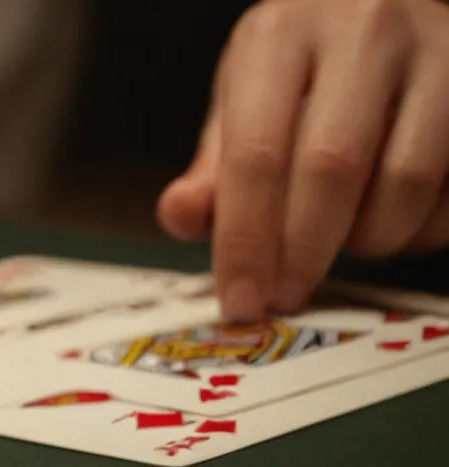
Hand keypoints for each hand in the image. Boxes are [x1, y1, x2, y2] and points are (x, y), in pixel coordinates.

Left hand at [158, 0, 448, 320]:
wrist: (380, 7)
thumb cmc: (302, 64)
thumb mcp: (244, 98)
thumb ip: (214, 168)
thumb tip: (182, 219)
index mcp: (282, 34)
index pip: (257, 154)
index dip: (246, 240)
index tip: (242, 297)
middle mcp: (363, 31)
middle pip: (332, 170)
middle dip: (304, 252)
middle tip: (286, 294)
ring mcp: (435, 52)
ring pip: (406, 182)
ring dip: (369, 239)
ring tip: (342, 243)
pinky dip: (420, 226)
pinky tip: (392, 221)